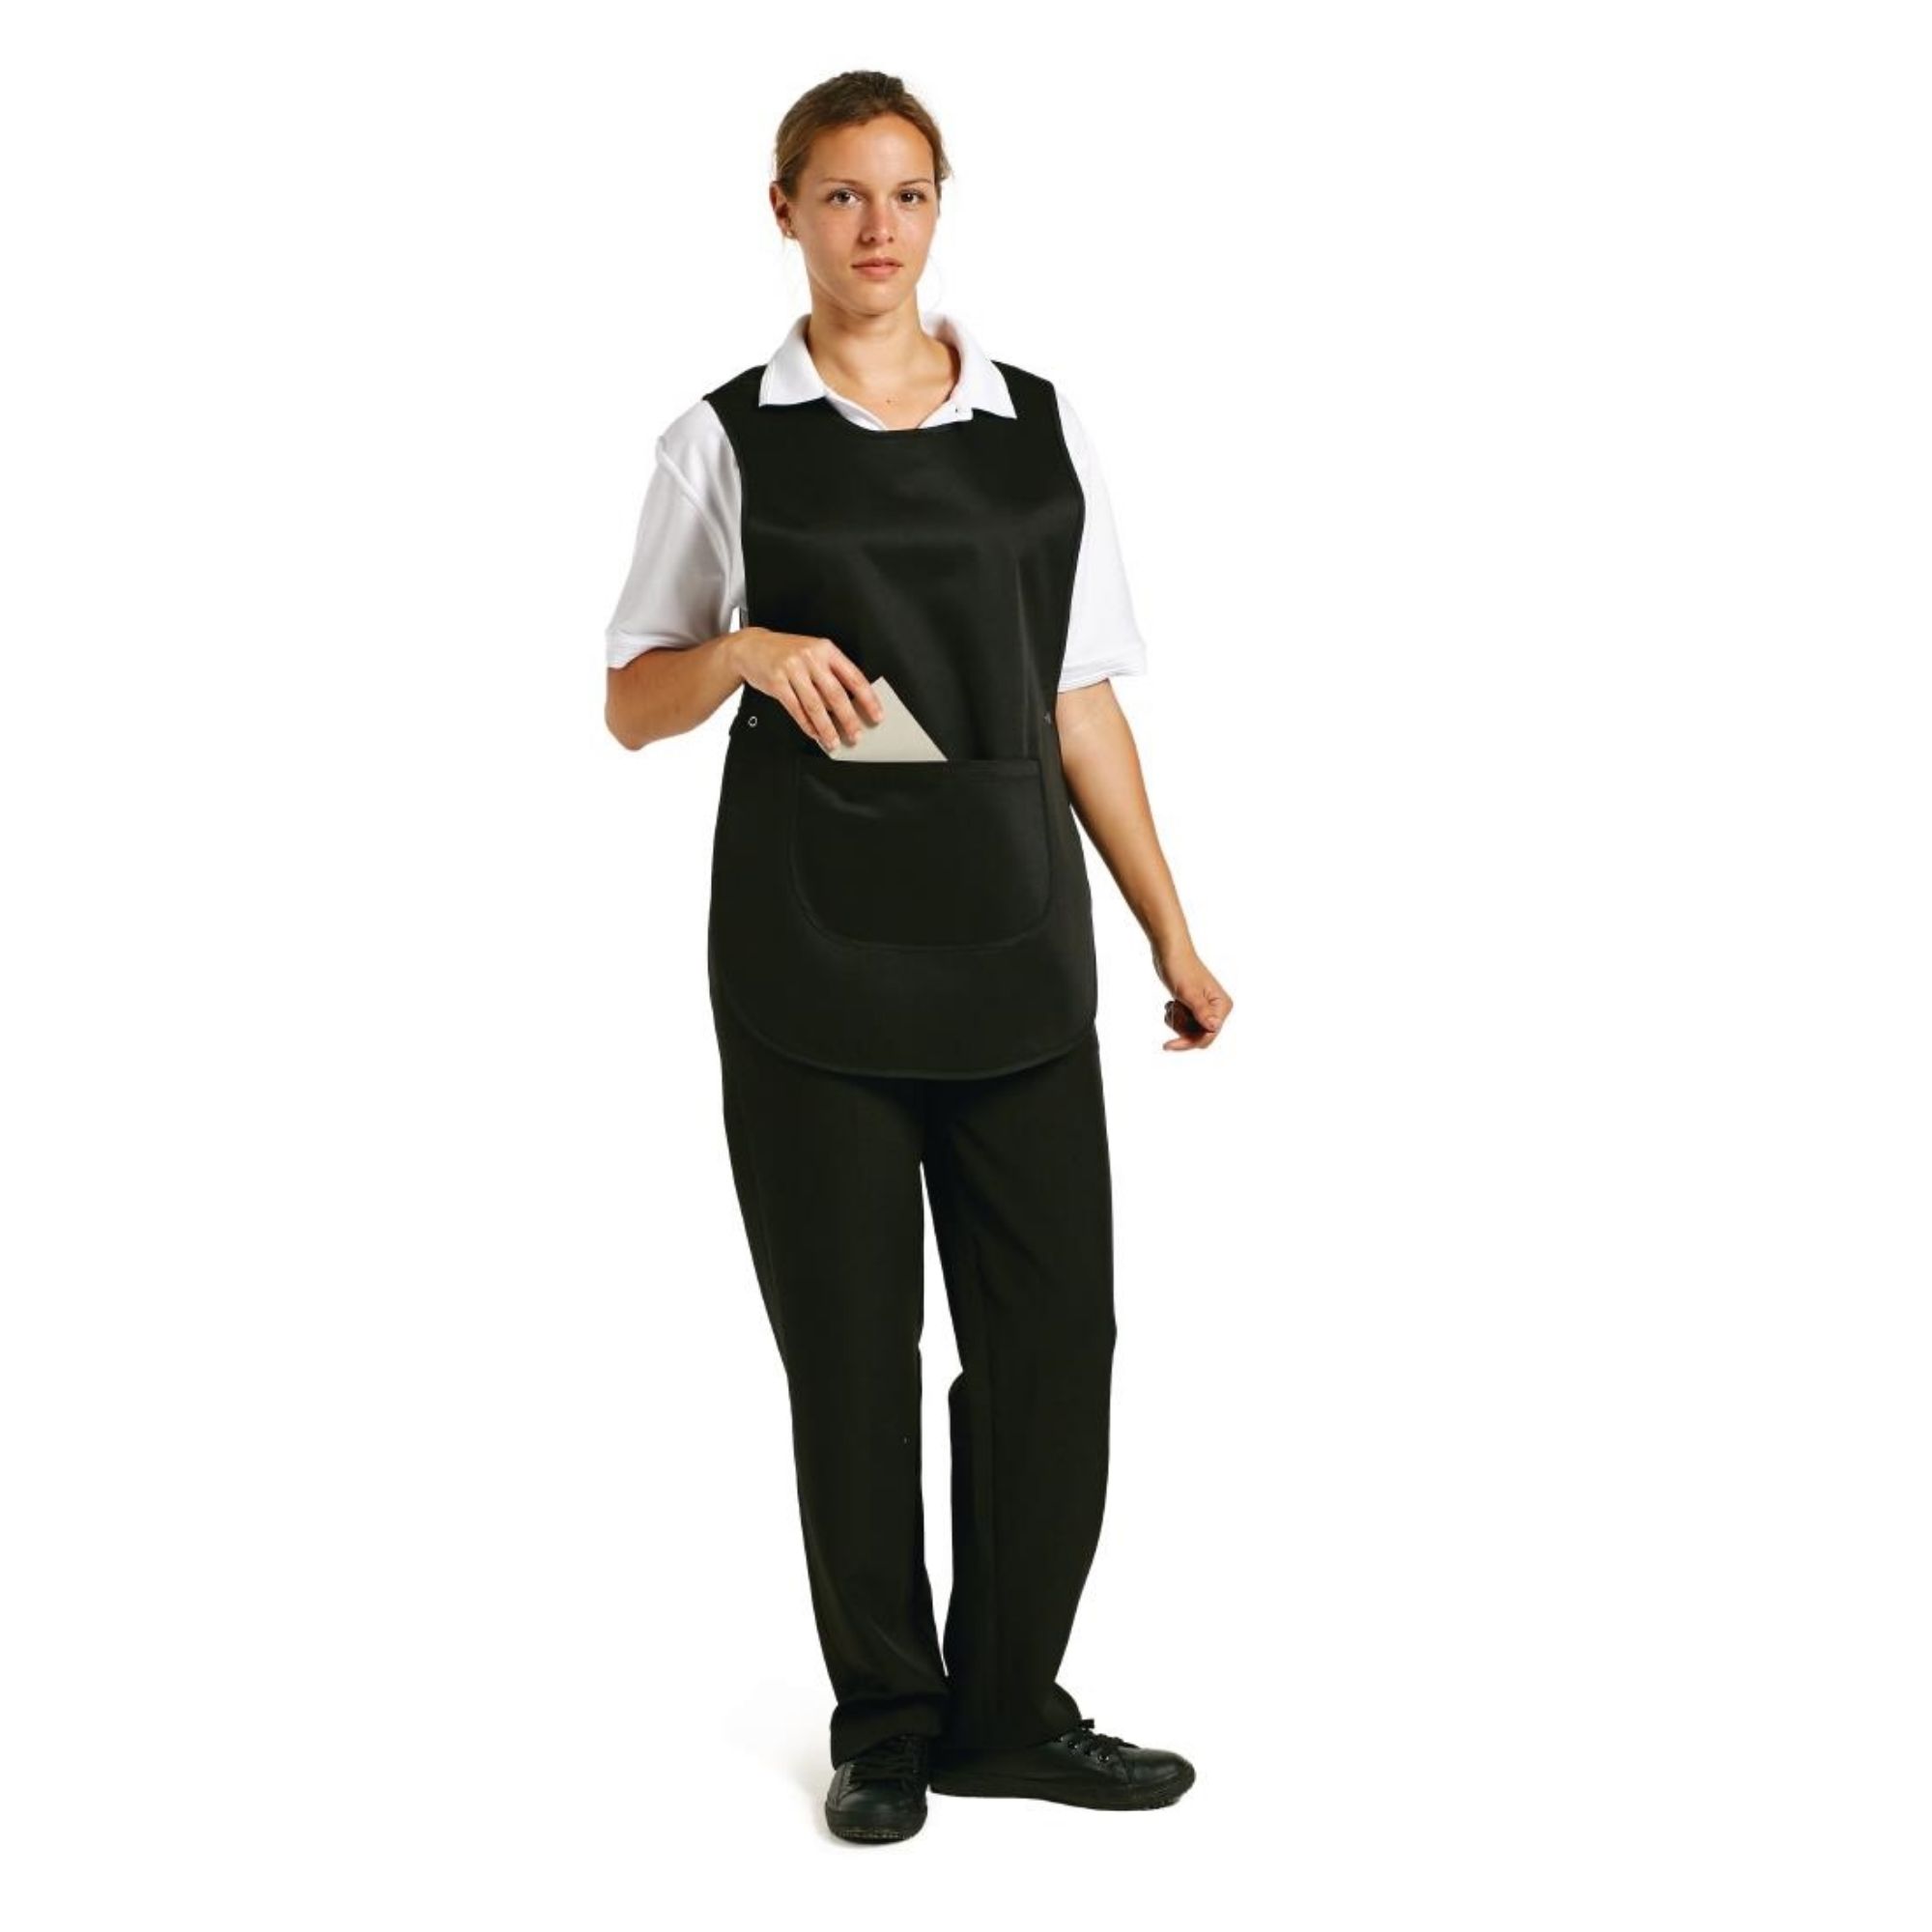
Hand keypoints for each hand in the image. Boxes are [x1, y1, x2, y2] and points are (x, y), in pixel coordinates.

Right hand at [729, 628, 882, 751]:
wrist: (752, 646)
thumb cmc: (786, 652)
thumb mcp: (813, 654)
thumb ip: (831, 674)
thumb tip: (850, 706)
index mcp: (826, 649)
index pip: (854, 677)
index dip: (868, 699)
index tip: (876, 715)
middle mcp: (811, 657)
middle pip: (836, 694)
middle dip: (848, 719)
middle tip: (856, 735)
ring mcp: (792, 669)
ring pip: (815, 705)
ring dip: (826, 728)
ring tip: (834, 741)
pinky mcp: (776, 682)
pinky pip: (796, 709)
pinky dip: (807, 724)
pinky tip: (814, 733)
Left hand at [1152, 941, 1231, 1051]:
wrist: (1169, 952)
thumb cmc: (1180, 968)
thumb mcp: (1189, 992)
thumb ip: (1201, 1011)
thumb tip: (1214, 1027)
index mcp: (1222, 1006)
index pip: (1208, 1036)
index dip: (1189, 1042)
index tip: (1168, 1045)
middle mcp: (1217, 1010)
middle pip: (1199, 1037)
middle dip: (1182, 1028)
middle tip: (1173, 1009)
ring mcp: (1205, 1009)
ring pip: (1189, 1031)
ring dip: (1177, 1020)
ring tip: (1173, 1003)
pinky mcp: (1194, 1007)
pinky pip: (1183, 1024)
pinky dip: (1174, 1016)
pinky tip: (1172, 1002)